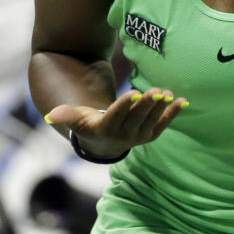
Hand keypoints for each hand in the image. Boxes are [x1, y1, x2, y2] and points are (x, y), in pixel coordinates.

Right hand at [45, 88, 187, 159]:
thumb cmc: (89, 125)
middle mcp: (124, 136)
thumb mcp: (77, 120)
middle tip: (156, 90)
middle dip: (147, 104)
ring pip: (151, 120)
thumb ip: (66, 115)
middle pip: (137, 118)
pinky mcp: (150, 135)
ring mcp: (139, 137)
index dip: (125, 105)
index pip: (117, 116)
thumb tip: (51, 115)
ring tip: (168, 93)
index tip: (133, 92)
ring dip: (161, 107)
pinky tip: (182, 101)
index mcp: (106, 130)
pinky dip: (173, 114)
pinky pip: (163, 124)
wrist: (104, 144)